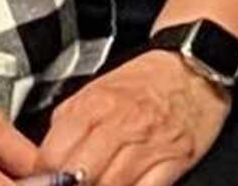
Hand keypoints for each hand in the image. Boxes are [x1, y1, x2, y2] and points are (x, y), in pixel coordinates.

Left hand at [36, 50, 232, 185]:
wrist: (195, 63)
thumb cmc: (146, 80)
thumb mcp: (97, 90)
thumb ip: (70, 121)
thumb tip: (45, 155)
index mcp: (93, 106)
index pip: (52, 155)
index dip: (42, 176)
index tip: (44, 181)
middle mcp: (120, 125)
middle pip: (78, 176)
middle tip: (72, 184)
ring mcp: (148, 145)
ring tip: (98, 185)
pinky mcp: (175, 160)